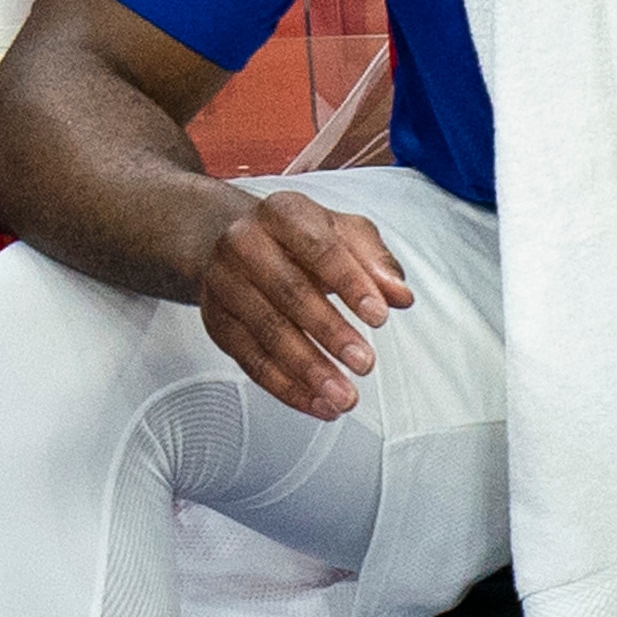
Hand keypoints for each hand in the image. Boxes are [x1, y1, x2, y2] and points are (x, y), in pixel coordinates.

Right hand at [195, 190, 412, 420]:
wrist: (234, 239)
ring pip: (266, 332)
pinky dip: (286, 387)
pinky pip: (250, 360)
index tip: (379, 316)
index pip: (319, 249)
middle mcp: (244, 243)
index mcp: (281, 213)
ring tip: (344, 395)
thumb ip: (376, 261)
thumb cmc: (299, 238)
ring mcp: (224, 283)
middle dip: (330, 332)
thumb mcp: (344, 233)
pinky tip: (317, 403)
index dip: (351, 284)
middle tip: (364, 362)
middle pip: (288, 293)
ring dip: (308, 370)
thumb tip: (400, 295)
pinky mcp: (217, 321)